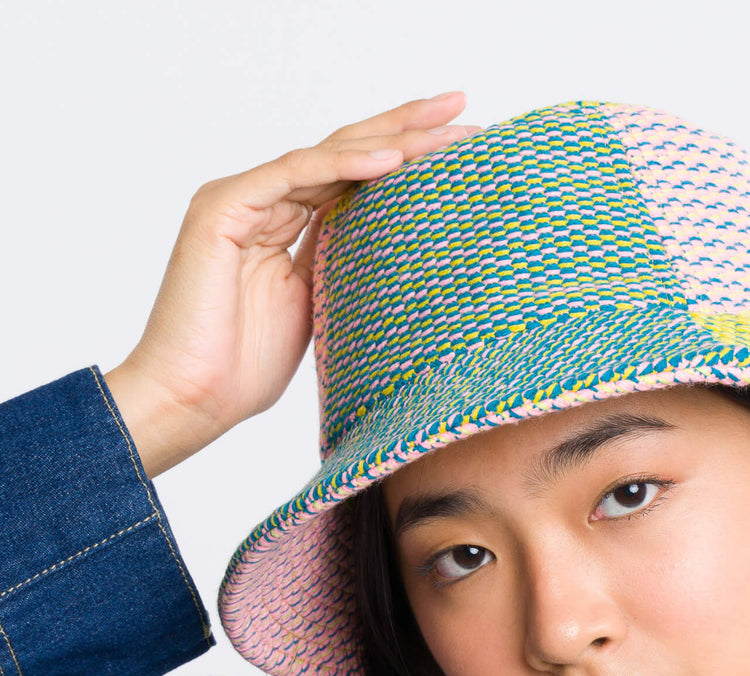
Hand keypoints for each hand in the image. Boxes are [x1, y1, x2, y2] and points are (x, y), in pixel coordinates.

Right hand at [104, 92, 480, 477]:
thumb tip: (403, 253)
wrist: (192, 398)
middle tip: (463, 108)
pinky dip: (342, 166)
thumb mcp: (320, 308)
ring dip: (389, 141)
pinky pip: (292, 175)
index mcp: (287, 223)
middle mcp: (265, 201)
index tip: (461, 143)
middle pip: (347, 151)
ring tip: (442, 132)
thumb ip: (346, 266)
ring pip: (327, 156)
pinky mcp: (222, 208)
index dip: (406, 154)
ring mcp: (242, 199)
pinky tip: (389, 159)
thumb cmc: (245, 368)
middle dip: (407, 129)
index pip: (355, 175)